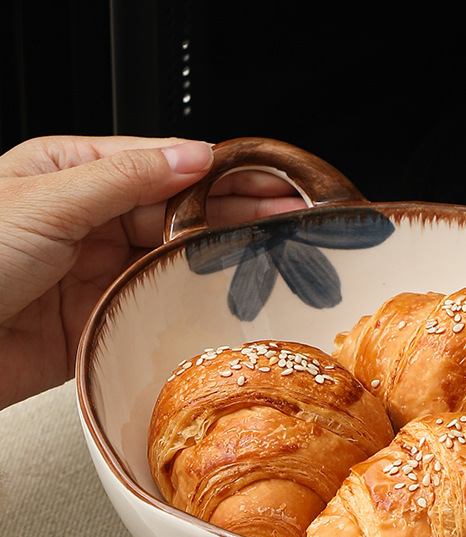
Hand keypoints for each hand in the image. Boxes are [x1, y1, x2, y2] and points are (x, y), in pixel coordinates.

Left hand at [0, 135, 305, 408]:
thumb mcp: (46, 199)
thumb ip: (124, 178)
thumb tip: (190, 156)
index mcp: (73, 173)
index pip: (161, 165)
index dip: (218, 172)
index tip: (264, 179)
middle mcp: (91, 220)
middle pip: (177, 212)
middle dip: (233, 212)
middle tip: (287, 217)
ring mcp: (100, 271)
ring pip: (175, 260)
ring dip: (219, 260)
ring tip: (270, 255)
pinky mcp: (105, 319)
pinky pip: (159, 306)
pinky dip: (192, 304)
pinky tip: (224, 298)